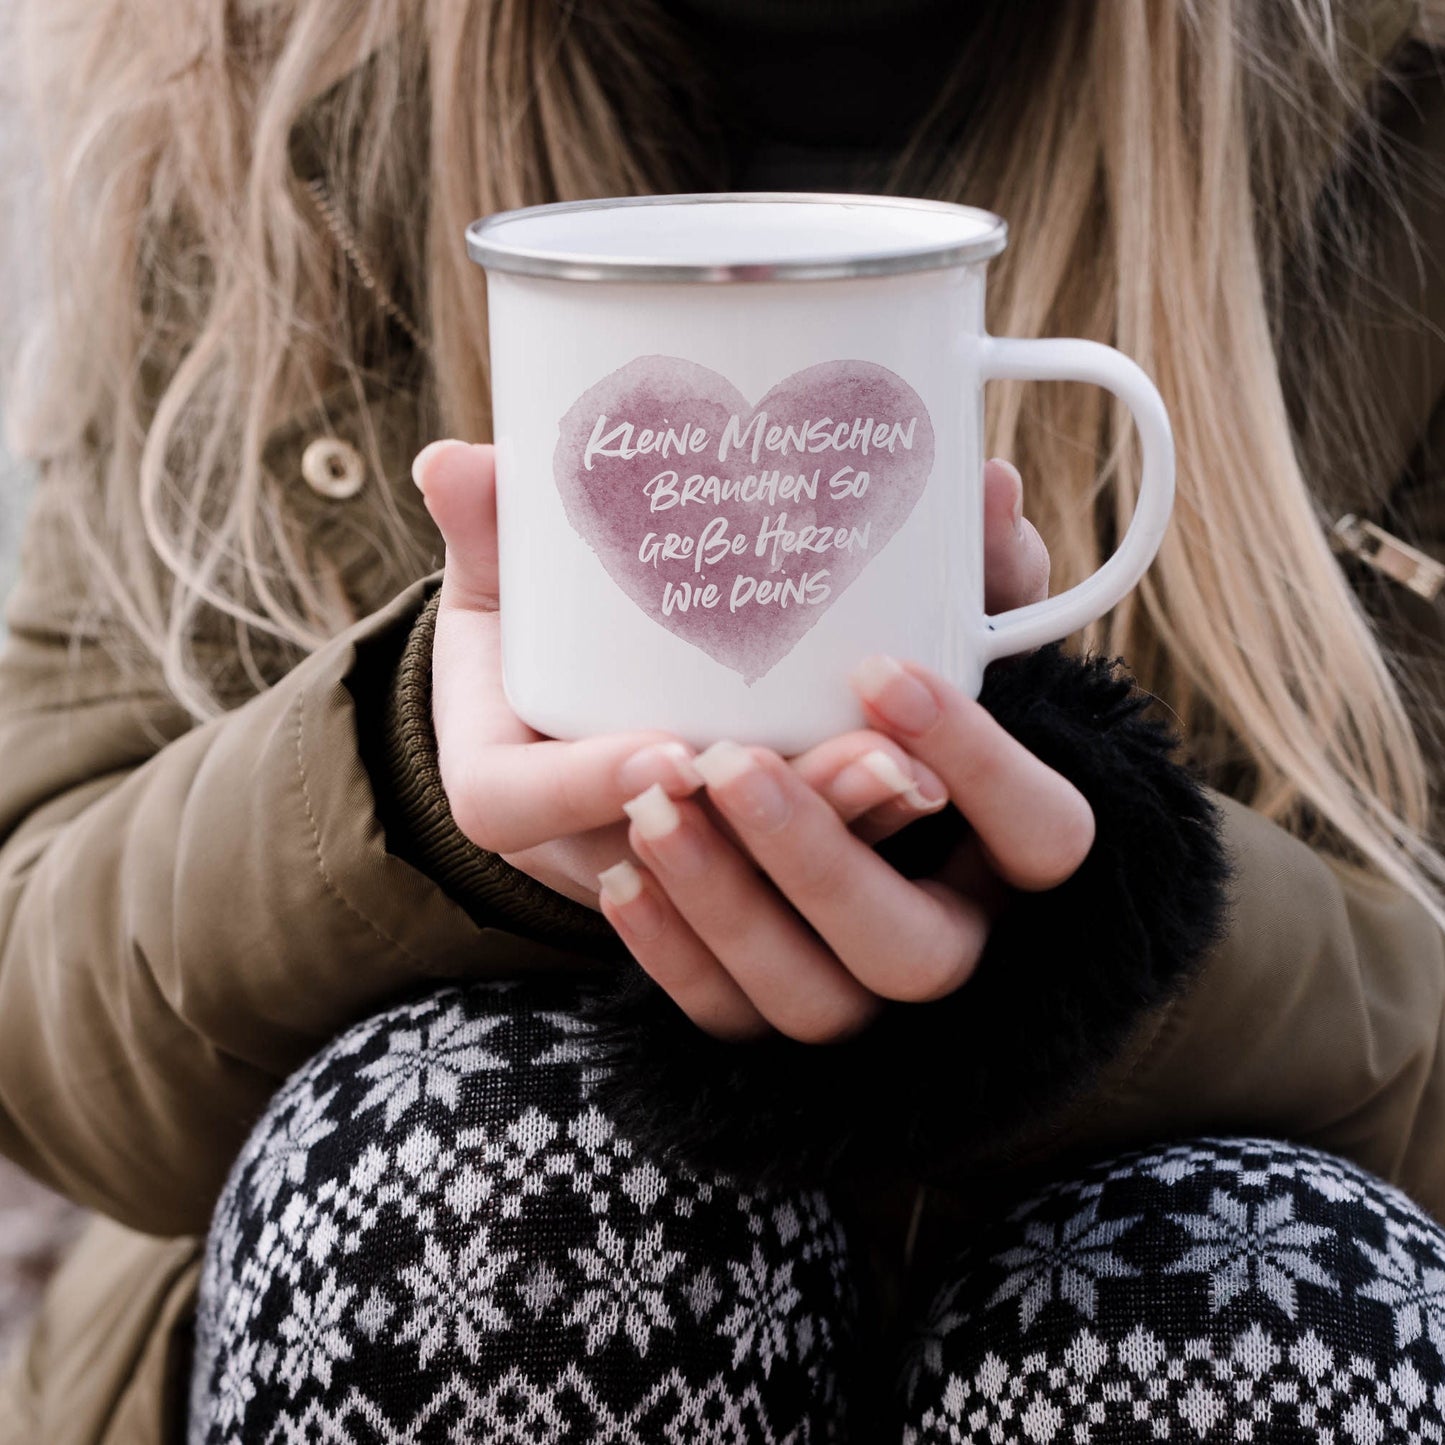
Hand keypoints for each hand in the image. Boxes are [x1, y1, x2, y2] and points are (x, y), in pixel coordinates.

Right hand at [413, 440, 951, 910]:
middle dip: (770, 825)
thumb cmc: (525, 637)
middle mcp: (589, 839)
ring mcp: (672, 861)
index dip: (588, 787)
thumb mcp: (495, 586)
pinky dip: (868, 822)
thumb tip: (448, 461)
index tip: (669, 752)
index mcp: (505, 782)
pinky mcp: (745, 858)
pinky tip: (941, 770)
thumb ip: (487, 531)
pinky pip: (800, 872)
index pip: (518, 809)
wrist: (562, 702)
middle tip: (864, 760)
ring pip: (753, 884)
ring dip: (842, 831)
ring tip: (920, 769)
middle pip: (670, 863)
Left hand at [597, 459, 1093, 1041]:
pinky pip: (725, 1018)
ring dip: (730, 907)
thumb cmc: (860, 683)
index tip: (881, 671)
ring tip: (652, 801)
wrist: (758, 761)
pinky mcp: (761, 1002)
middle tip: (732, 759)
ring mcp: (847, 979)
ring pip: (813, 1003)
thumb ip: (960, 564)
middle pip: (919, 954)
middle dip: (823, 860)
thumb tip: (985, 485)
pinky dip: (672, 952)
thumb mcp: (914, 616)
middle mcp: (941, 927)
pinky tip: (621, 874)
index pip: (1047, 836)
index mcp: (1003, 841)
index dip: (984, 766)